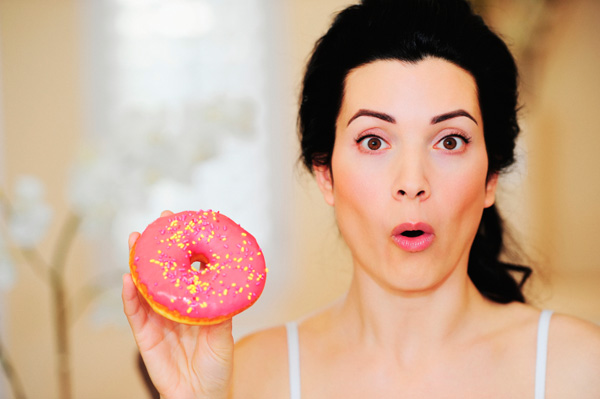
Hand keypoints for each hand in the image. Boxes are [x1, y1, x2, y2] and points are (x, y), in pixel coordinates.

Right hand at [122, 211, 233, 398]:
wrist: (201, 396)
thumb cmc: (217, 367)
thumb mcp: (223, 337)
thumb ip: (220, 314)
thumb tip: (223, 289)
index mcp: (195, 303)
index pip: (189, 270)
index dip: (187, 248)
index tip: (187, 225)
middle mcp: (175, 306)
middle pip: (163, 272)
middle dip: (159, 247)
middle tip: (158, 223)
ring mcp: (158, 318)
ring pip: (145, 286)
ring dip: (139, 263)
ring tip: (136, 241)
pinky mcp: (144, 335)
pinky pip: (134, 312)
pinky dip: (129, 295)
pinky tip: (128, 278)